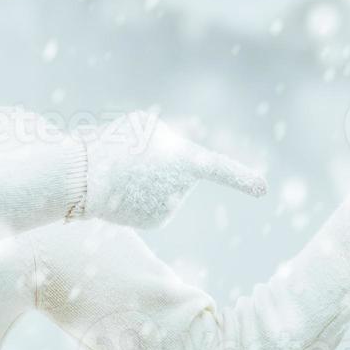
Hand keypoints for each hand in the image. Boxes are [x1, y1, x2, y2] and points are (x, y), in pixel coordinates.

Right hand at [76, 111, 266, 228]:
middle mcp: (182, 191)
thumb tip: (176, 165)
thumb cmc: (116, 143)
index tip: (263, 190)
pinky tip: (120, 191)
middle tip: (132, 154)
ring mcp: (168, 210)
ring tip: (121, 172)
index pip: (220, 169)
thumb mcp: (145, 126)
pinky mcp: (152, 223)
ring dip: (144, 179)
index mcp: (187, 162)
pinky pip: (150, 203)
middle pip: (177, 173)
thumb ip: (169, 143)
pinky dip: (136, 196)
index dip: (242, 178)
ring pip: (162, 189)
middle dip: (160, 164)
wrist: (86, 178)